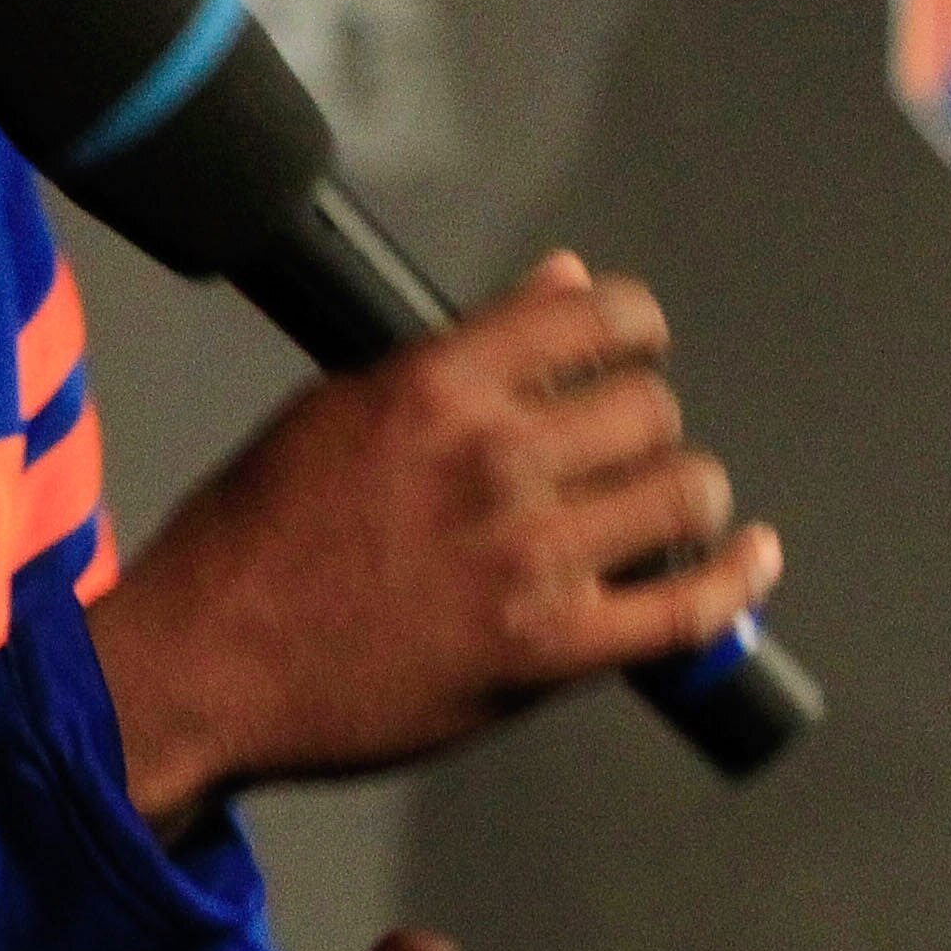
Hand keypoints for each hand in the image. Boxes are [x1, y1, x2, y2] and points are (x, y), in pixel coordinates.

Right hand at [83, 254, 776, 822]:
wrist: (203, 664)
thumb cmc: (249, 544)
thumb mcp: (333, 413)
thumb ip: (451, 354)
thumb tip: (560, 286)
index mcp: (430, 389)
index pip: (594, 319)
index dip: (634, 328)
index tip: (632, 345)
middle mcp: (490, 461)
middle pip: (651, 410)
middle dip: (646, 426)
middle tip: (621, 451)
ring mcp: (526, 558)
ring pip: (685, 495)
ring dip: (685, 499)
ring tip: (659, 510)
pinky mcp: (548, 648)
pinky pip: (689, 606)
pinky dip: (737, 579)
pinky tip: (746, 559)